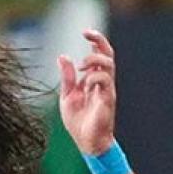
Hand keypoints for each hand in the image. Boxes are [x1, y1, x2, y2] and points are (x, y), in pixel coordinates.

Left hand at [58, 30, 117, 156]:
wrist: (86, 141)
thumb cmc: (79, 120)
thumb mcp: (67, 95)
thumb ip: (67, 77)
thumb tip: (63, 56)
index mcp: (94, 79)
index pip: (100, 54)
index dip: (96, 41)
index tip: (85, 32)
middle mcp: (103, 82)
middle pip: (108, 55)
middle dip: (100, 41)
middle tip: (86, 35)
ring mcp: (107, 89)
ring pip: (109, 65)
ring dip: (95, 60)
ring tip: (81, 66)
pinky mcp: (107, 99)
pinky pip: (105, 81)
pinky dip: (94, 77)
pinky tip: (85, 83)